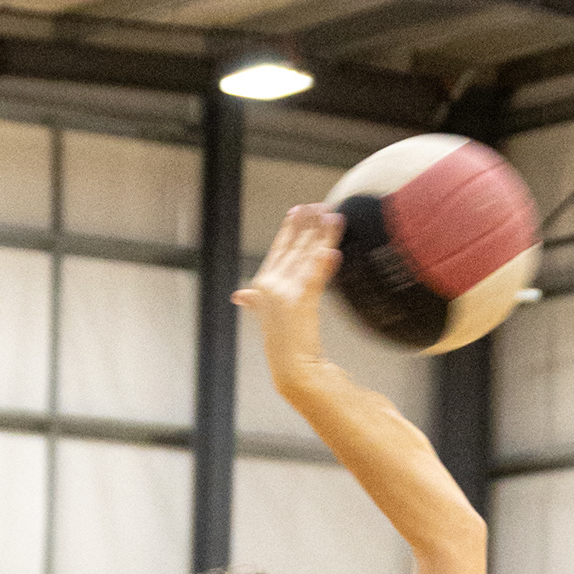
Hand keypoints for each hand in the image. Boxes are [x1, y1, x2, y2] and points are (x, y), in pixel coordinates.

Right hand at [234, 203, 340, 398]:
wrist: (291, 369)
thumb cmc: (283, 346)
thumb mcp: (267, 317)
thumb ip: (254, 301)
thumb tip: (238, 296)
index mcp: (262, 286)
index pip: (278, 249)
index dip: (289, 229)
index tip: (299, 209)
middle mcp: (270, 286)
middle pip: (294, 247)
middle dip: (307, 224)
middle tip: (320, 204)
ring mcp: (284, 294)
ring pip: (307, 257)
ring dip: (322, 235)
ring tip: (334, 216)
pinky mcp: (300, 304)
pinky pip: (315, 278)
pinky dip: (323, 263)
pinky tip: (332, 249)